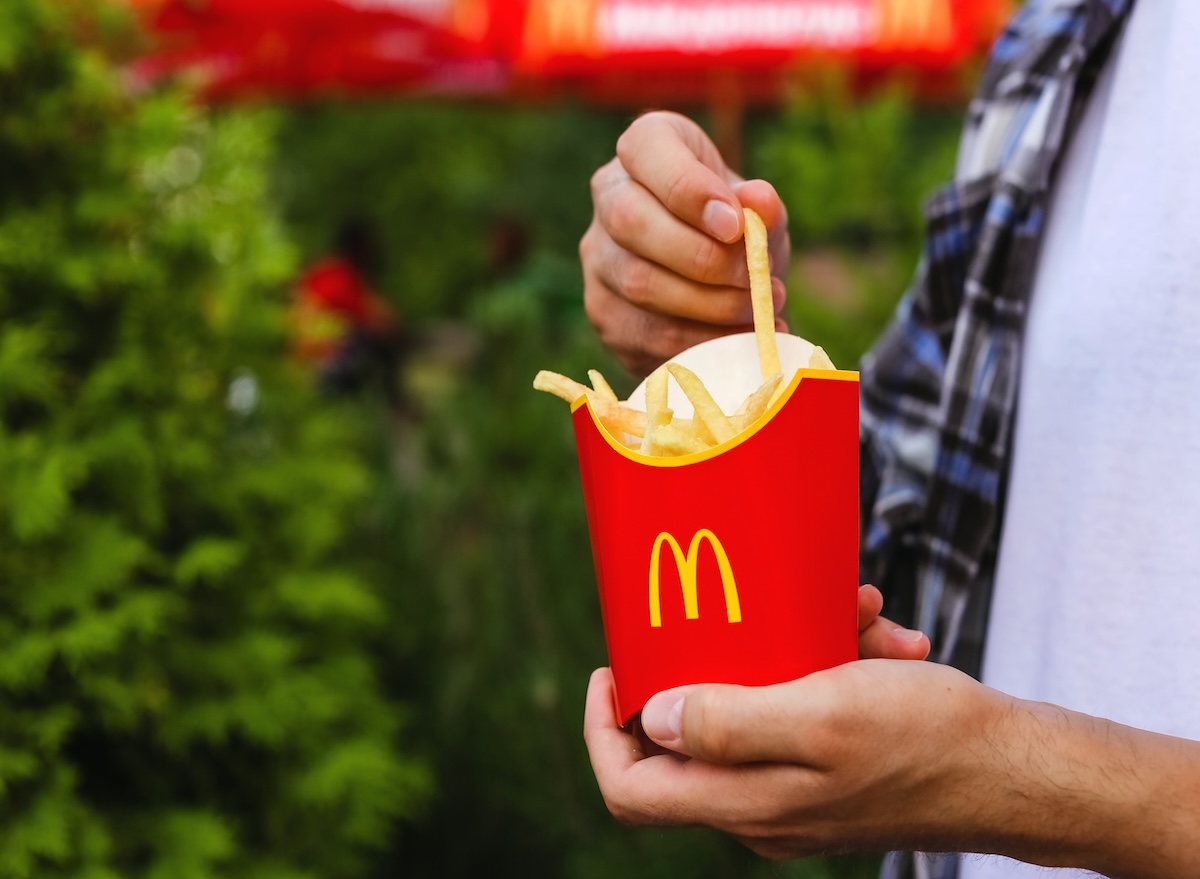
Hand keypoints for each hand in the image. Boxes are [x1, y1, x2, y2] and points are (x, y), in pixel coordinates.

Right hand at [581, 111, 790, 376]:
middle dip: (702, 257)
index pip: (645, 150)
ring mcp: (598, 258)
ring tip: (758, 311)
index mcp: (645, 148)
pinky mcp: (604, 313)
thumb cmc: (738, 231)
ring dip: (708, 305)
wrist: (722, 282)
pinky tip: (741, 340)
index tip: (736, 225)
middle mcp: (608, 196)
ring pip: (638, 283)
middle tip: (756, 280)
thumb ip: (762, 206)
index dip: (689, 189)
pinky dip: (699, 341)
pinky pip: (644, 333)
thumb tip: (758, 203)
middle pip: (631, 221)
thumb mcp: (759, 212)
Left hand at [584, 588, 1199, 876]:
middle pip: (692, 737)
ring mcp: (798, 793)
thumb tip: (654, 719)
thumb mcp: (823, 715)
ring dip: (791, 651)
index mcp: (746, 804)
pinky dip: (832, 664)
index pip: (630, 789)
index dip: (604, 729)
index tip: (618, 667)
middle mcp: (762, 808)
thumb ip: (729, 724)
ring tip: (851, 614)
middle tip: (749, 612)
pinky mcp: (833, 771)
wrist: (1020, 770)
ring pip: (757, 710)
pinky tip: (882, 637)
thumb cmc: (928, 738)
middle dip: (719, 662)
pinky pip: (805, 710)